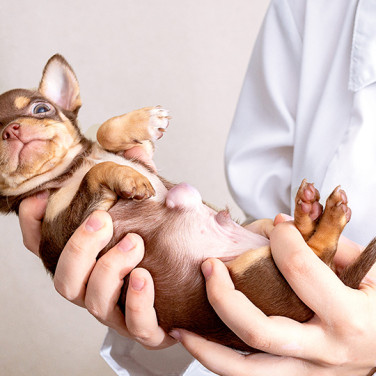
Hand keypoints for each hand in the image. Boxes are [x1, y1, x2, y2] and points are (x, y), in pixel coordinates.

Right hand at [18, 147, 173, 349]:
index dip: (35, 226)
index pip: (47, 248)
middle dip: (78, 247)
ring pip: (93, 302)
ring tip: (134, 243)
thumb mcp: (150, 206)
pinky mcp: (147, 327)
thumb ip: (140, 178)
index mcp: (90, 260)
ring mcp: (120, 309)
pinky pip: (136, 325)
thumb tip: (135, 148)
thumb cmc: (164, 243)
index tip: (40, 200)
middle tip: (101, 220)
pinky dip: (137, 302)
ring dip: (109, 270)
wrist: (198, 282)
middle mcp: (96, 286)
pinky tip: (145, 277)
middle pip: (65, 278)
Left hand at [171, 217, 375, 375]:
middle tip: (208, 267)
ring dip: (207, 350)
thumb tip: (282, 227)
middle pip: (259, 330)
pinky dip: (221, 364)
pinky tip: (202, 346)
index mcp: (347, 318)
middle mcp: (323, 352)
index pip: (301, 271)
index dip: (283, 239)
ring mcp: (306, 374)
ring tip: (180, 330)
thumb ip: (328, 246)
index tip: (276, 227)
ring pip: (245, 372)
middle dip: (224, 295)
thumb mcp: (370, 272)